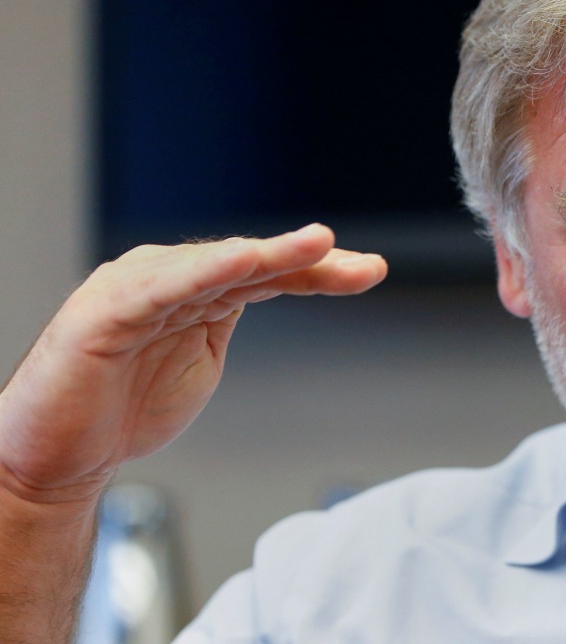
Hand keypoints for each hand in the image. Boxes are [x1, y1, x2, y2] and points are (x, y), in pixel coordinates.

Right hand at [0, 223, 386, 505]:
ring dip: (271, 254)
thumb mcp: (200, 357)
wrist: (57, 460)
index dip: (318, 271)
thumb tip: (278, 287)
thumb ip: (228, 318)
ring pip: (215, 265)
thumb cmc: (122, 409)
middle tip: (362, 264)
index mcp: (192, 288)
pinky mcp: (105, 312)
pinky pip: (163, 287)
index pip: (267, 273)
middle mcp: (167, 278)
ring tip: (317, 246)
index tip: (368, 271)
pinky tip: (244, 262)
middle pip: (251, 263)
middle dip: (310, 262)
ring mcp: (135, 289)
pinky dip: (206, 272)